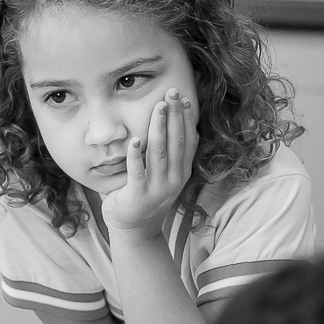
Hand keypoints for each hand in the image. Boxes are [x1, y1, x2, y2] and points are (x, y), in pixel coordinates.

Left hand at [103, 88, 196, 233]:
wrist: (136, 231)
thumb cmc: (146, 196)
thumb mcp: (164, 175)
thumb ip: (168, 155)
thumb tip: (170, 125)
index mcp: (181, 172)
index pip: (189, 141)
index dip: (188, 120)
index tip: (185, 98)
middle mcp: (173, 179)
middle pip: (177, 142)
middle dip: (175, 116)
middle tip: (172, 92)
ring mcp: (157, 188)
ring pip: (159, 153)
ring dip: (159, 128)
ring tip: (159, 107)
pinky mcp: (138, 196)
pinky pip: (137, 172)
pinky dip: (136, 155)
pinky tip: (135, 140)